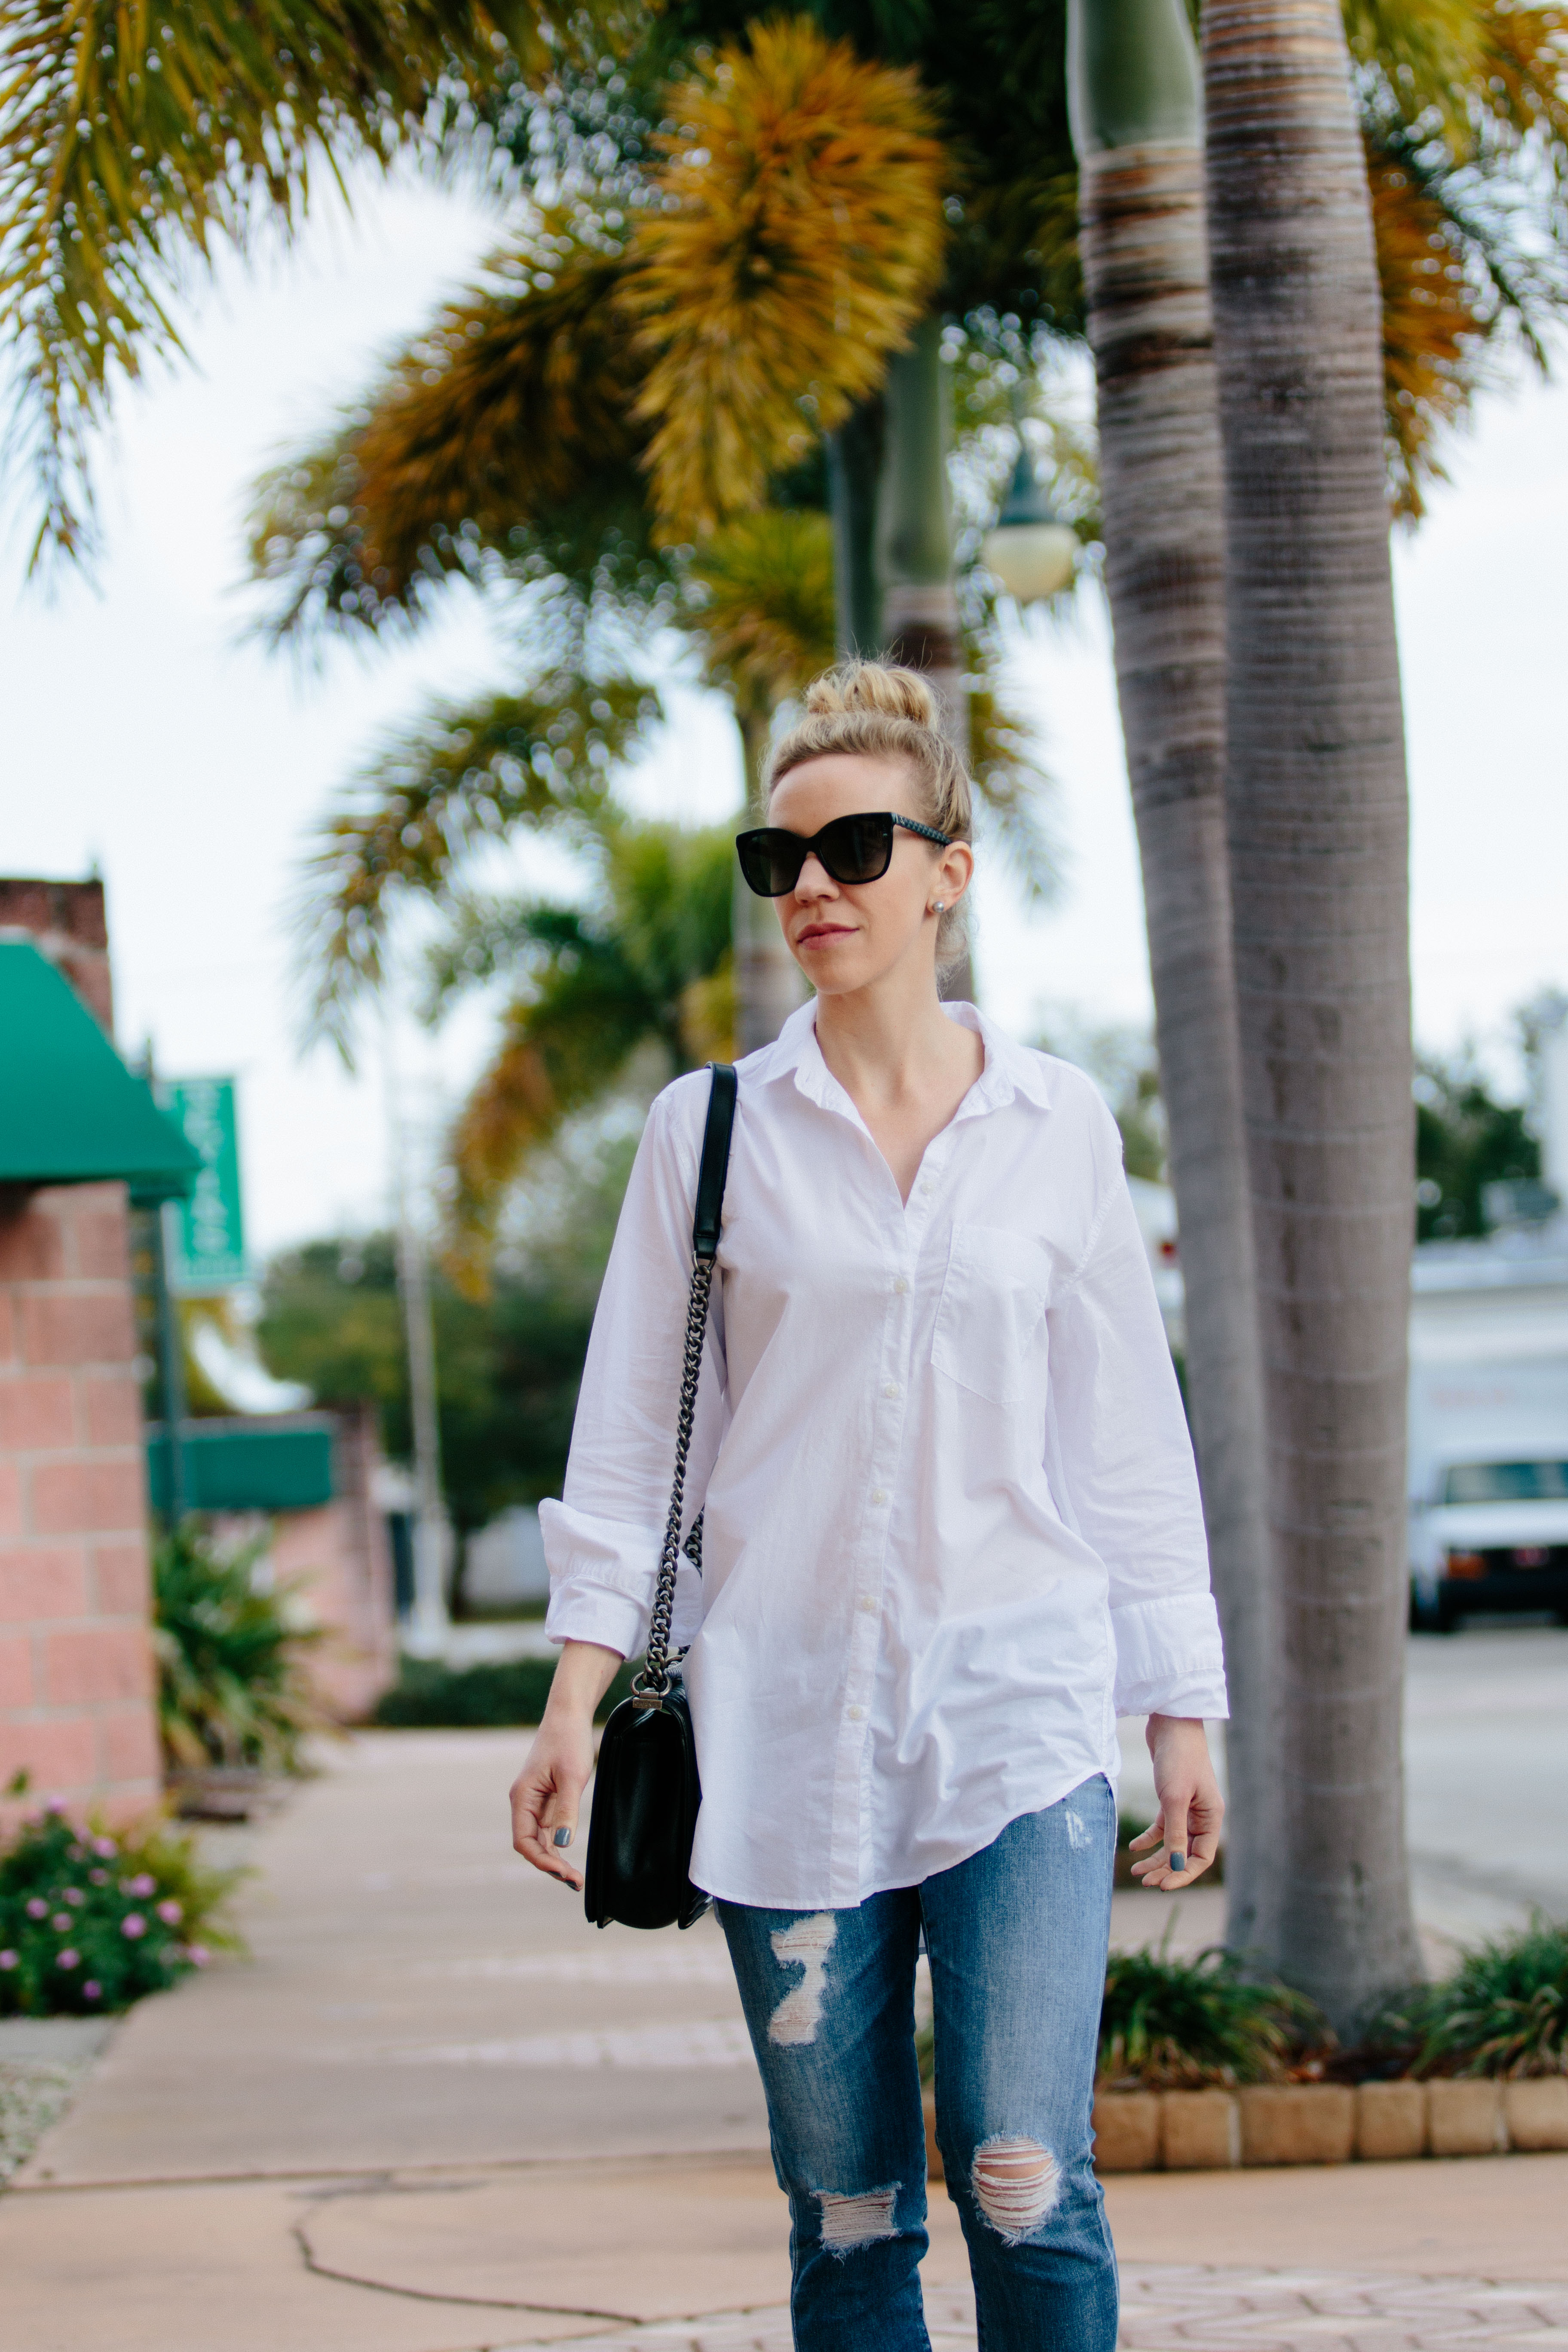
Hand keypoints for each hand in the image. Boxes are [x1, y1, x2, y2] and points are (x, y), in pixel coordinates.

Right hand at [509, 1640, 622, 1889]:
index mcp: (522, 1797)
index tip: (565, 1873)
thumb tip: (561, 1846)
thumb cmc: (568, 1742)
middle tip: (576, 1882)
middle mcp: (524, 1803)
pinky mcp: (546, 1800)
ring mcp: (534, 1802)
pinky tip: (569, 1858)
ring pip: (539, 1840)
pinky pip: (547, 1829)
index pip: (524, 1841)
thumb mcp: (572, 1777)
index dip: (542, 1861)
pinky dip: (557, 1845)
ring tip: (575, 1878)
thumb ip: (566, 1812)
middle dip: (550, 1866)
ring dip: (554, 1859)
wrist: (569, 1716)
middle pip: (531, 1845)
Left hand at [1128, 1715, 1223, 1890]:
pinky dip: (1149, 1838)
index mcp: (1212, 1818)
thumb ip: (1176, 1834)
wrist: (1170, 1723)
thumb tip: (1176, 1866)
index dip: (1183, 1874)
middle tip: (1143, 1881)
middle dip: (1166, 1869)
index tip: (1162, 1885)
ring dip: (1156, 1858)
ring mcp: (1187, 1808)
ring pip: (1172, 1843)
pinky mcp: (1171, 1799)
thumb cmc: (1178, 1758)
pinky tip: (1133, 1847)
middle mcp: (1202, 1816)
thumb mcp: (1175, 1799)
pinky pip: (1162, 1827)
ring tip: (1135, 1871)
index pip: (1201, 1858)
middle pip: (1185, 1853)